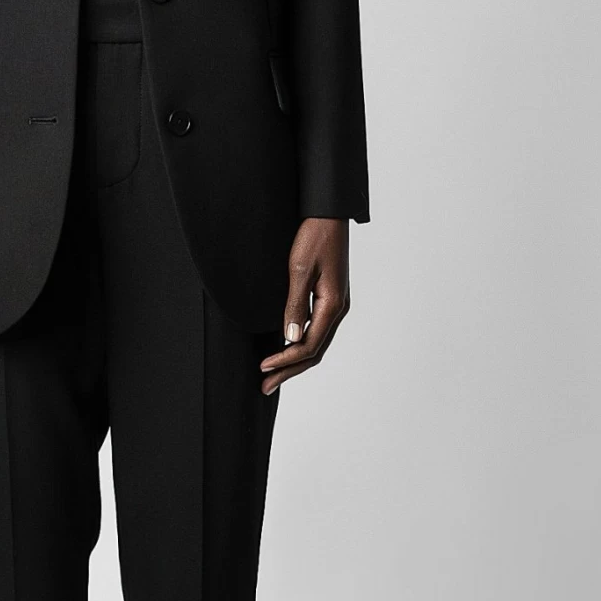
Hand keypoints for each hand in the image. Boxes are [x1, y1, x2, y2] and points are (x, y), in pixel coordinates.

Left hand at [259, 218, 349, 394]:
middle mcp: (338, 309)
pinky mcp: (329, 299)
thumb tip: (291, 337)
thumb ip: (294, 304)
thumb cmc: (314, 236)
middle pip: (314, 351)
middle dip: (289, 370)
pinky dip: (301, 346)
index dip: (286, 360)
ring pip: (317, 344)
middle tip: (265, 386)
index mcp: (333, 305)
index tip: (263, 367)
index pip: (309, 345)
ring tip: (273, 376)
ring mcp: (335, 305)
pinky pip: (317, 331)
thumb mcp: (299, 269)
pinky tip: (287, 349)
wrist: (328, 214)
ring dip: (295, 362)